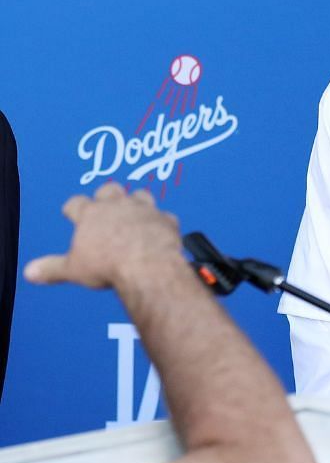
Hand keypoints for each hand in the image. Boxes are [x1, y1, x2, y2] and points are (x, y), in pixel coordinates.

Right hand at [25, 183, 185, 291]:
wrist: (148, 265)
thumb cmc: (107, 265)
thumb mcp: (73, 270)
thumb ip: (51, 269)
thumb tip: (30, 273)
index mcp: (91, 214)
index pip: (75, 203)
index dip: (73, 207)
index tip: (71, 211)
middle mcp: (117, 206)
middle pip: (109, 189)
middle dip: (105, 196)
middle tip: (104, 205)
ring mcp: (144, 210)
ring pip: (140, 194)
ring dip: (137, 201)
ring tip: (134, 210)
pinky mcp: (166, 220)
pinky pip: (165, 216)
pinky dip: (161, 222)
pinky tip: (160, 229)